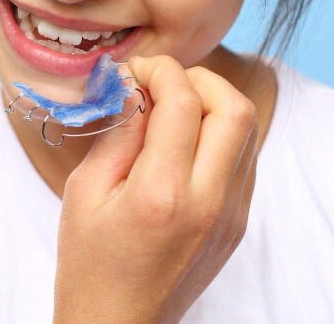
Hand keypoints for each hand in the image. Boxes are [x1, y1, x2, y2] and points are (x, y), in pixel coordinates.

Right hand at [53, 55, 258, 323]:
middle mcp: (208, 203)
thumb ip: (118, 132)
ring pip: (247, 131)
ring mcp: (231, 216)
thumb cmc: (89, 263)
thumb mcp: (85, 191)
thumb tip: (137, 85)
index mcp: (162, 194)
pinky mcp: (238, 224)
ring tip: (172, 111)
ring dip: (213, 104)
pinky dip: (220, 135)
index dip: (160, 70)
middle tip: (163, 84)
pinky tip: (184, 143)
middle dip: (199, 79)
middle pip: (234, 108)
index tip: (137, 71)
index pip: (184, 103)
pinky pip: (244, 158)